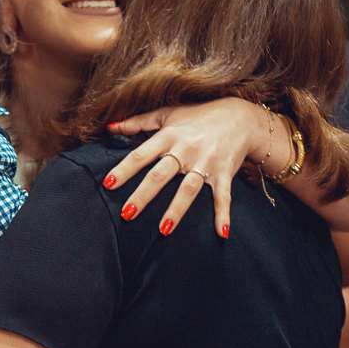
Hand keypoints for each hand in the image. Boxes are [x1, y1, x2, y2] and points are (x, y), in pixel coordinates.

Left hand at [103, 98, 265, 236]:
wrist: (240, 116)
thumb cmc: (198, 115)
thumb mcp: (167, 114)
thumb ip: (138, 122)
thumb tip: (110, 127)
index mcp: (169, 136)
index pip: (141, 154)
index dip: (124, 169)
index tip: (108, 184)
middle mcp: (186, 150)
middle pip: (160, 175)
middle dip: (143, 195)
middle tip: (127, 213)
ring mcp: (206, 162)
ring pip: (188, 189)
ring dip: (176, 210)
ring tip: (162, 230)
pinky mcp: (225, 172)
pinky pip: (223, 196)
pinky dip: (223, 214)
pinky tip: (221, 232)